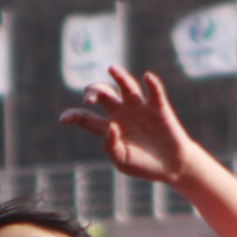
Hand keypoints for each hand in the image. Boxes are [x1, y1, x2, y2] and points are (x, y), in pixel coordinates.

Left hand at [60, 69, 194, 185]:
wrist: (172, 167)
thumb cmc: (143, 165)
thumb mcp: (122, 161)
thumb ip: (111, 146)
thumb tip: (111, 126)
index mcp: (108, 127)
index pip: (86, 117)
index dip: (74, 115)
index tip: (64, 118)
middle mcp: (121, 113)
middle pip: (103, 94)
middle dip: (94, 92)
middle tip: (89, 99)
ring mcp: (140, 108)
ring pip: (126, 87)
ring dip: (119, 76)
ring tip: (111, 68)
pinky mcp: (159, 107)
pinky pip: (155, 92)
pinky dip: (152, 84)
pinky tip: (147, 77)